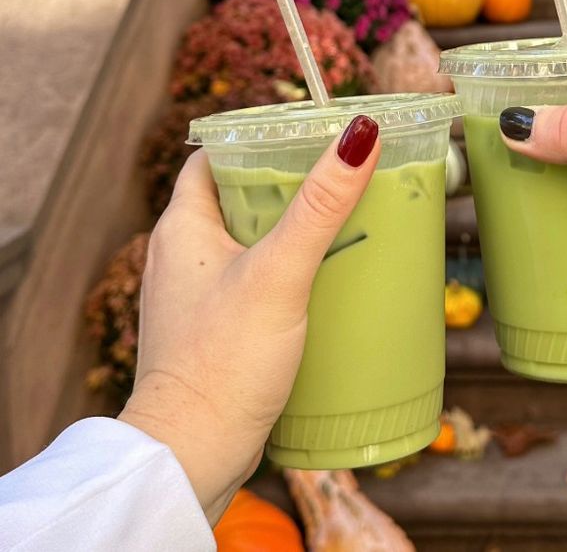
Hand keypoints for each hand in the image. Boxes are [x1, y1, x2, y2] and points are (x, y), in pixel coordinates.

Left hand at [120, 116, 379, 523]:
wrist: (191, 457)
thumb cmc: (222, 363)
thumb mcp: (280, 273)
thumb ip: (320, 206)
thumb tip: (359, 137)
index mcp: (181, 229)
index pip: (212, 158)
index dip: (254, 141)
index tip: (303, 137)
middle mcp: (180, 258)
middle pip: (235, 197)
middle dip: (284, 185)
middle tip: (337, 180)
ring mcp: (195, 298)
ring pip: (245, 242)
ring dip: (288, 231)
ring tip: (341, 226)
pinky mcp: (213, 333)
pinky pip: (251, 283)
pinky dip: (284, 273)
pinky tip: (322, 285)